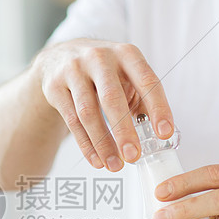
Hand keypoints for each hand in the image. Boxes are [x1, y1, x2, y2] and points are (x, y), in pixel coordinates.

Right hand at [33, 38, 174, 171]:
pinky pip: (71, 121)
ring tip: (114, 165)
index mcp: (126, 54)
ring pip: (88, 112)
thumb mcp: (126, 76)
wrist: (58, 58)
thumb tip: (160, 132)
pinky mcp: (55, 87)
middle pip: (112, 98)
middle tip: (133, 155)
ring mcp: (74, 71)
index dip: (158, 108)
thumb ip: (143, 99)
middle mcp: (99, 58)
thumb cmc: (101, 71)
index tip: (164, 133)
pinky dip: (86, 144)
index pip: (146, 81)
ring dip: (102, 143)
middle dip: (124, 130)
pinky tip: (96, 159)